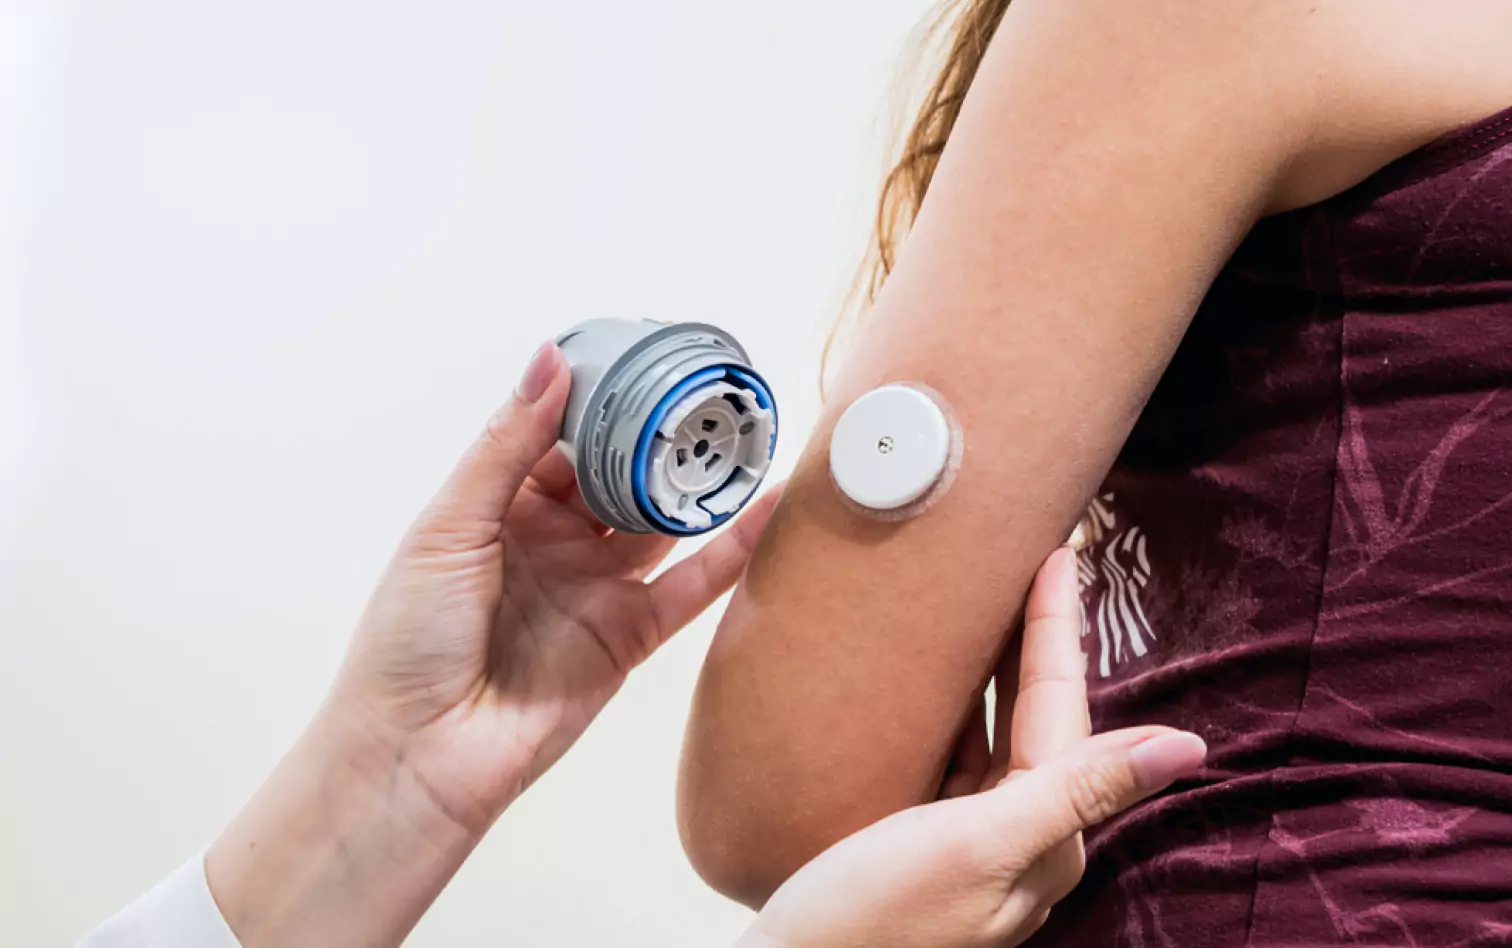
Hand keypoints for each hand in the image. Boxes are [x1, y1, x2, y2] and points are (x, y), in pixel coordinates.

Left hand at [207, 341, 779, 947]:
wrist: (418, 756)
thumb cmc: (407, 643)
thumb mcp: (450, 525)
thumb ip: (507, 444)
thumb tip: (548, 359)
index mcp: (499, 508)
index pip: (561, 438)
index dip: (601, 402)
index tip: (644, 358)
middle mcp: (553, 543)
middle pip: (619, 477)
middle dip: (659, 438)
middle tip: (708, 392)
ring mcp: (595, 589)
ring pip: (661, 523)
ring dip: (700, 484)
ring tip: (747, 435)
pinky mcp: (630, 637)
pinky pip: (690, 586)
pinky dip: (732, 549)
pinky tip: (767, 508)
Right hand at [740, 548, 1205, 947]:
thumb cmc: (871, 922)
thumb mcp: (978, 848)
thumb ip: (1078, 791)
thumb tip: (1190, 748)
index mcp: (1046, 837)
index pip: (1064, 710)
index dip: (1057, 630)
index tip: (1059, 554)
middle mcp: (1020, 838)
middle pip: (1038, 716)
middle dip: (1037, 640)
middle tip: (1030, 560)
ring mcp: (970, 841)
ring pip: (997, 731)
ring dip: (997, 667)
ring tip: (987, 599)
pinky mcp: (923, 841)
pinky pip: (955, 755)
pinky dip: (954, 707)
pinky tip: (935, 677)